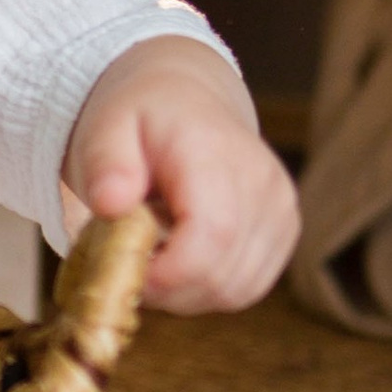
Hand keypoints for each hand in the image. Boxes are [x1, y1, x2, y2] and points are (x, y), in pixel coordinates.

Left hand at [64, 37, 298, 313]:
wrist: (187, 99)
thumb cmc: (142, 118)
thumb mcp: (105, 127)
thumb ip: (106, 164)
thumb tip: (110, 204)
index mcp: (215, 151)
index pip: (212, 235)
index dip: (168, 274)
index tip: (126, 270)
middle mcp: (262, 181)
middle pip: (223, 274)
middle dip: (168, 289)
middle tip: (131, 262)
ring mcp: (281, 207)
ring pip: (236, 290)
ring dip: (187, 292)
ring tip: (156, 253)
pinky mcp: (285, 229)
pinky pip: (248, 287)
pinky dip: (209, 288)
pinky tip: (182, 257)